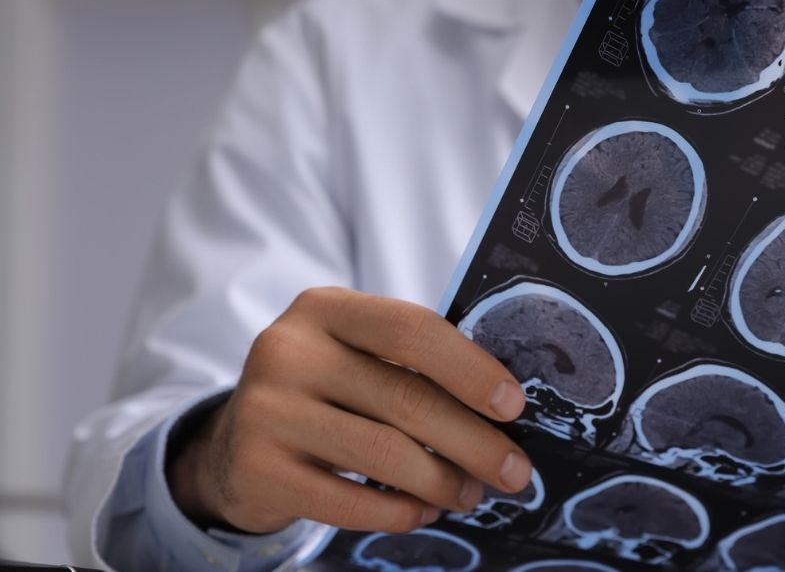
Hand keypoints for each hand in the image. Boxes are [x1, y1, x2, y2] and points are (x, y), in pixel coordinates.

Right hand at [167, 287, 530, 533]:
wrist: (234, 443)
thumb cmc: (322, 390)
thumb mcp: (354, 353)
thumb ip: (412, 362)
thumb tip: (501, 405)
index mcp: (324, 308)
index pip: (411, 329)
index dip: (470, 368)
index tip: (513, 406)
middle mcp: (289, 350)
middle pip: (406, 397)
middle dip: (475, 441)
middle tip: (514, 471)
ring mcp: (268, 410)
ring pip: (384, 453)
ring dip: (443, 481)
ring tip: (470, 494)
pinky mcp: (258, 469)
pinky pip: (349, 501)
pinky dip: (398, 512)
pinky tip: (421, 511)